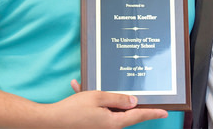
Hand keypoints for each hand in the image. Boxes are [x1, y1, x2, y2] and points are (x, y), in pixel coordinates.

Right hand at [47, 80, 166, 128]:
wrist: (48, 122)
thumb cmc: (73, 110)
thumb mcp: (99, 98)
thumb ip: (118, 99)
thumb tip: (134, 102)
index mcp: (114, 122)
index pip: (138, 116)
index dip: (152, 113)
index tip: (165, 112)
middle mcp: (108, 127)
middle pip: (123, 112)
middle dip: (121, 99)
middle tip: (125, 89)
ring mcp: (98, 127)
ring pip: (105, 108)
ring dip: (99, 97)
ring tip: (86, 86)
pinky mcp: (88, 125)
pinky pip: (93, 110)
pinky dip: (87, 100)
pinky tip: (77, 87)